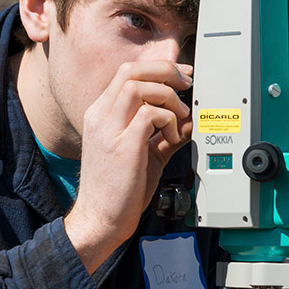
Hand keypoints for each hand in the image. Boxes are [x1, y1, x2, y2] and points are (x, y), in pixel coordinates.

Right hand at [64, 60, 193, 273]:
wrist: (100, 219)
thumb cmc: (118, 190)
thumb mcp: (143, 154)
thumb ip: (164, 135)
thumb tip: (189, 121)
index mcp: (102, 115)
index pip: (127, 73)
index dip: (158, 69)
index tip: (181, 76)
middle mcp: (101, 117)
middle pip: (131, 70)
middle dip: (165, 71)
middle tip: (186, 85)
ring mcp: (109, 130)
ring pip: (139, 86)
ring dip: (168, 95)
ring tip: (180, 116)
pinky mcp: (122, 147)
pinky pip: (150, 114)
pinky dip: (169, 120)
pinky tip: (174, 137)